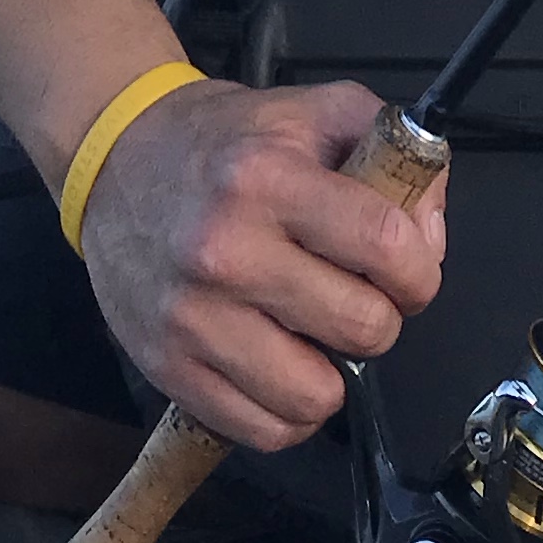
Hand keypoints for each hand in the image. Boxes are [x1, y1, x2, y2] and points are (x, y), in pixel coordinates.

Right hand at [77, 74, 444, 450]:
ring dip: (332, 373)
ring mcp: (192, 317)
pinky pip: (263, 429)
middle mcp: (225, 250)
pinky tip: (279, 364)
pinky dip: (287, 410)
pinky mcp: (167, 366)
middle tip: (349, 293)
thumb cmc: (221, 143)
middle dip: (378, 317)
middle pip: (363, 327)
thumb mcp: (313, 113)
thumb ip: (393, 152)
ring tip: (311, 333)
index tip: (405, 269)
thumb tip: (428, 234)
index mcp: (268, 178)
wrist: (114, 160)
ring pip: (315, 396)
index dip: (419, 269)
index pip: (388, 248)